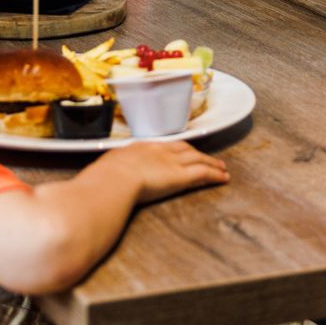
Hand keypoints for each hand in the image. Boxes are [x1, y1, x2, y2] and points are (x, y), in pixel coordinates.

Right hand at [100, 141, 229, 203]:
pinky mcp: (182, 176)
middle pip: (185, 149)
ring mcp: (172, 162)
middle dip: (197, 152)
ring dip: (211, 162)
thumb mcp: (106, 168)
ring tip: (221, 167)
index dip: (175, 149)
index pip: (163, 146)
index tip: (181, 152)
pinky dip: (215, 175)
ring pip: (199, 159)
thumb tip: (102, 177)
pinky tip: (224, 178)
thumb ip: (110, 170)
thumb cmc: (105, 176)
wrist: (114, 178)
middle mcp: (160, 151)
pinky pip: (204, 173)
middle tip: (207, 157)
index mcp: (141, 147)